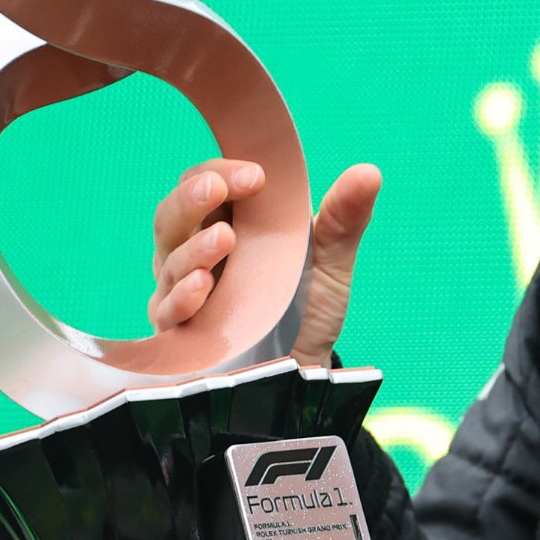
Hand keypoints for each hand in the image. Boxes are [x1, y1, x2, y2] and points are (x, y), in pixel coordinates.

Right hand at [148, 158, 382, 367]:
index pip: (206, 182)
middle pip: (174, 216)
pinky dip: (183, 297)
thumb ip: (343, 218)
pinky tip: (202, 286)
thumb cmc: (309, 306)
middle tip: (218, 189)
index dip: (223, 172)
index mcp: (228, 223)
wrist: (305, 368)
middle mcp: (196, 252)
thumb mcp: (330, 261)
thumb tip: (369, 172)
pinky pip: (170, 312)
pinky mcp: (180, 335)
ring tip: (224, 239)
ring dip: (194, 248)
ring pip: (169, 261)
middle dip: (193, 199)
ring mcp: (182, 293)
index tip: (256, 175)